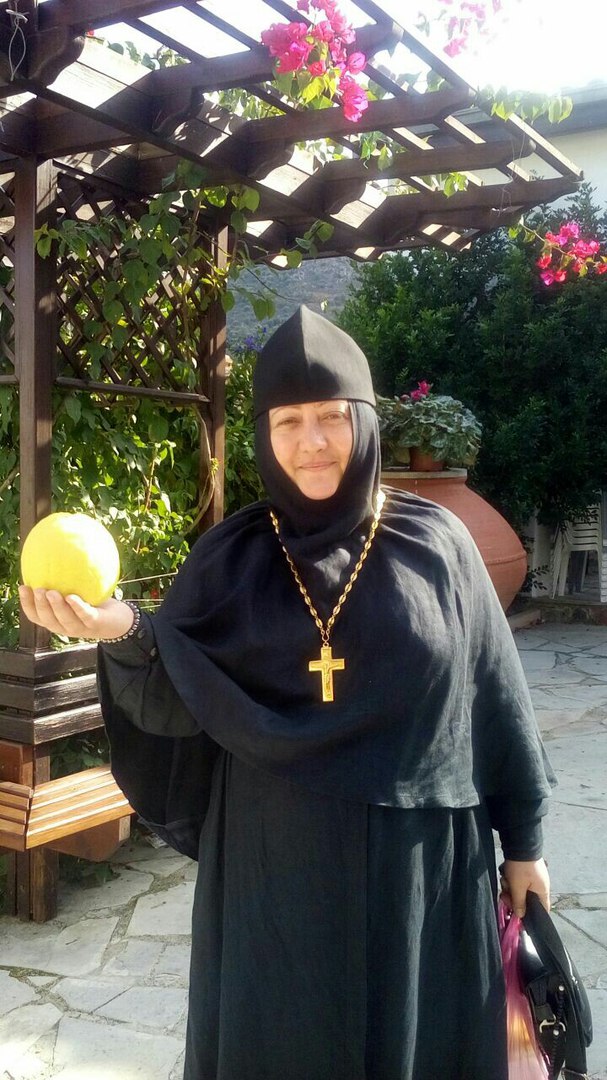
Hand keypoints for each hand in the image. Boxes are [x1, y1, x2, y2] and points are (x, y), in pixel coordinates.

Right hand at [19, 586, 134, 641]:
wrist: (120, 620)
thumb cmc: (95, 602)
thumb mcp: (80, 590)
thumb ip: (67, 579)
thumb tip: (58, 551)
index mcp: (57, 620)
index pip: (37, 616)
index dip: (27, 604)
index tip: (23, 587)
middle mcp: (66, 626)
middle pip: (48, 620)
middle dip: (40, 605)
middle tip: (36, 589)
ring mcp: (81, 628)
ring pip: (65, 620)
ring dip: (56, 607)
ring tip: (50, 592)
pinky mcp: (96, 624)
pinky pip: (85, 615)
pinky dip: (77, 607)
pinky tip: (72, 597)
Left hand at [501, 858, 549, 917]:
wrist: (519, 844)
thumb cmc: (521, 867)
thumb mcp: (518, 887)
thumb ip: (519, 903)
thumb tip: (521, 916)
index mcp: (543, 891)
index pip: (543, 910)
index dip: (532, 916)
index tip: (519, 916)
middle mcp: (540, 885)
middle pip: (527, 900)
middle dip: (514, 897)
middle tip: (505, 894)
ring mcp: (534, 877)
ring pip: (520, 890)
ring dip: (510, 887)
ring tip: (505, 879)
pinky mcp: (527, 870)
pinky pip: (518, 880)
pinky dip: (511, 879)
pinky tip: (506, 874)